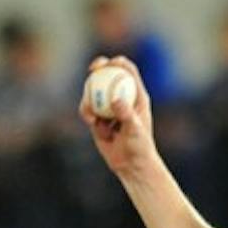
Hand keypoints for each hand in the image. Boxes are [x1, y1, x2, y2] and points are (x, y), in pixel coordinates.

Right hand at [78, 57, 156, 178]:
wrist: (131, 165)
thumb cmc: (139, 147)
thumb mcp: (135, 130)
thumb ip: (126, 114)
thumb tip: (115, 100)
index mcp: (136, 95)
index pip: (127, 71)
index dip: (117, 62)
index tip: (109, 63)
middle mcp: (121, 98)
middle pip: (108, 75)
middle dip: (99, 68)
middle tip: (93, 69)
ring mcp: (108, 107)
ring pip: (94, 91)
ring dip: (90, 97)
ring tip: (93, 115)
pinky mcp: (97, 118)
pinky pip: (87, 108)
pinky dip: (87, 113)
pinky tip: (91, 122)